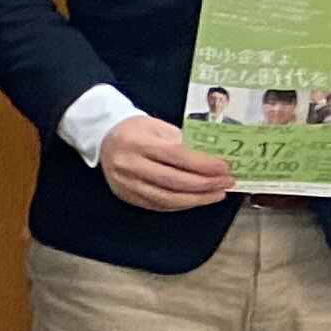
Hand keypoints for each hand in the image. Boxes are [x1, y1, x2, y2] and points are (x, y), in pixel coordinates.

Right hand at [97, 115, 237, 212]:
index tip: (225, 167)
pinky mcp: (127, 196)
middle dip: (205, 184)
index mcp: (138, 142)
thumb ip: (182, 141)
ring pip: (168, 198)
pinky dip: (181, 204)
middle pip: (174, 181)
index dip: (203, 164)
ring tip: (217, 194)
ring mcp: (127, 184)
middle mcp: (130, 165)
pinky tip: (196, 200)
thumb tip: (211, 157)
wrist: (103, 139)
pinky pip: (159, 205)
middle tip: (226, 182)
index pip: (176, 156)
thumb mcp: (157, 126)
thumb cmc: (134, 130)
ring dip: (197, 199)